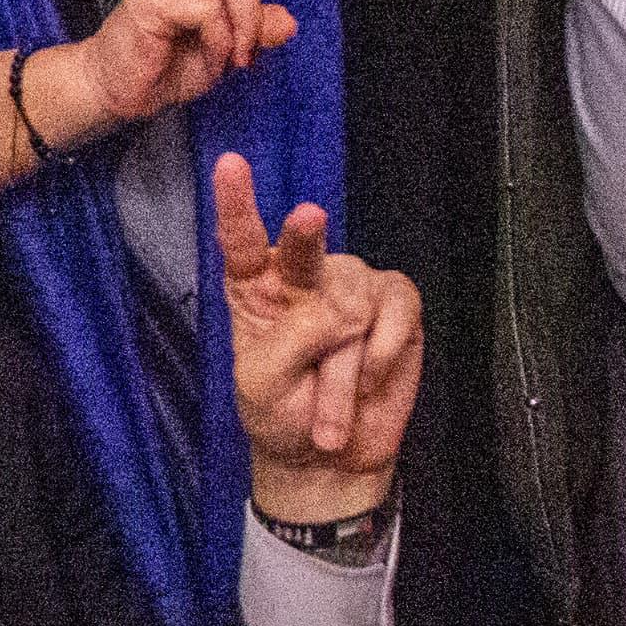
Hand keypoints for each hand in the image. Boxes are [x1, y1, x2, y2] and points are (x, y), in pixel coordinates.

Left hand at [217, 173, 417, 524]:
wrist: (330, 461)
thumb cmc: (282, 415)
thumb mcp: (262, 382)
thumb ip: (290, 338)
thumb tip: (341, 310)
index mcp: (254, 286)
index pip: (242, 239)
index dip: (237, 202)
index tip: (230, 164)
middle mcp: (303, 276)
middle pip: (306, 245)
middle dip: (306, 231)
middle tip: (309, 217)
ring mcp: (351, 287)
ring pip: (352, 307)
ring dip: (343, 373)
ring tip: (332, 411)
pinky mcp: (395, 305)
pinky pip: (395, 315)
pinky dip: (381, 358)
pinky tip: (368, 382)